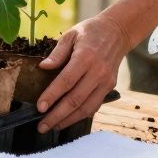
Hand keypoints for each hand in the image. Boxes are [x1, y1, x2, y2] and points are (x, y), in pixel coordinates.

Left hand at [34, 15, 130, 133]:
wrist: (118, 31)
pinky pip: (94, 106)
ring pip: (86, 108)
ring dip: (68, 120)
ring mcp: (106, 81)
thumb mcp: (71, 35)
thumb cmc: (90, 32)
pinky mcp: (110, 87)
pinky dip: (81, 116)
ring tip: (52, 126)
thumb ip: (57, 53)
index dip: (52, 96)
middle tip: (41, 126)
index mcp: (85, 57)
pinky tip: (68, 119)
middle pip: (75, 99)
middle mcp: (98, 72)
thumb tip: (42, 67)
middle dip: (56, 115)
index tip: (39, 108)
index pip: (66, 81)